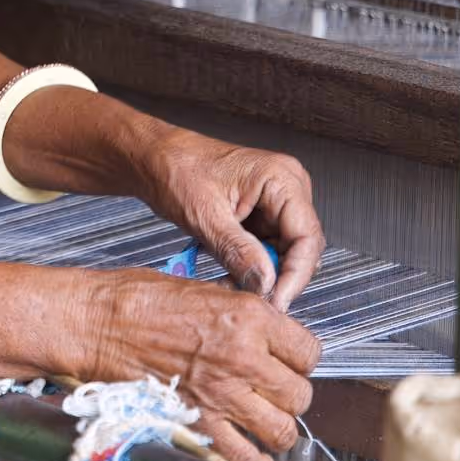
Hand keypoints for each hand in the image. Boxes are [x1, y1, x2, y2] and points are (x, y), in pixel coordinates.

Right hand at [75, 269, 320, 460]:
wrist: (96, 323)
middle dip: (288, 397)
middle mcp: (244, 358)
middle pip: (300, 396)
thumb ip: (242, 314)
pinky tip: (250, 457)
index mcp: (248, 317)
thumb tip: (267, 333)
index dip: (298, 360)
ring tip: (260, 425)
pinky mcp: (199, 423)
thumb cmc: (137, 300)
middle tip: (269, 394)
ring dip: (274, 431)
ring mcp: (223, 395)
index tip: (285, 362)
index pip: (309, 353)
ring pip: (283, 432)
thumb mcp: (202, 290)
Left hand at [134, 131, 323, 310]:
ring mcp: (274, 202)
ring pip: (282, 253)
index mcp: (281, 178)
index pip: (307, 238)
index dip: (295, 276)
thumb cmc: (174, 168)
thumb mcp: (205, 215)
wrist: (152, 158)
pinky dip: (249, 266)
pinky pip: (265, 248)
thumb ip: (238, 251)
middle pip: (299, 248)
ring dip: (260, 275)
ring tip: (231, 284)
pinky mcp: (260, 214)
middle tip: (252, 299)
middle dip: (276, 277)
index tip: (277, 302)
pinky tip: (229, 274)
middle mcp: (286, 188)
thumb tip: (265, 283)